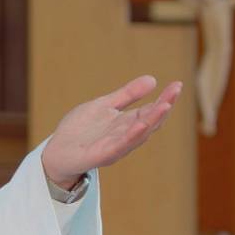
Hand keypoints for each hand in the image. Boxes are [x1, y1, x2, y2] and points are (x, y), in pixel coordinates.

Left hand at [42, 76, 181, 187]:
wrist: (57, 151)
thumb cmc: (80, 130)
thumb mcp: (104, 105)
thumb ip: (127, 95)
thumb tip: (153, 79)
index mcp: (127, 123)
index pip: (150, 110)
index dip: (165, 99)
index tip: (177, 85)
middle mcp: (125, 136)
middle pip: (149, 121)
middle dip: (163, 107)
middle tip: (175, 91)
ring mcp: (115, 146)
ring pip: (138, 134)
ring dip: (152, 120)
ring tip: (165, 105)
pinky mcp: (102, 155)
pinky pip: (120, 146)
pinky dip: (132, 136)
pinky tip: (141, 125)